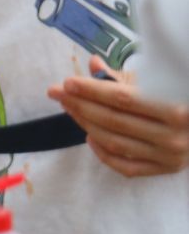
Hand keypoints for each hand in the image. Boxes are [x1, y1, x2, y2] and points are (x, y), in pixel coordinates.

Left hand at [48, 56, 188, 176]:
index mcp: (174, 108)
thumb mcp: (159, 81)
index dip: (92, 90)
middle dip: (81, 104)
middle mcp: (173, 136)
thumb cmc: (180, 97)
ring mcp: (169, 157)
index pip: (122, 99)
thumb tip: (92, 63)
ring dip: (85, 124)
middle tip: (57, 92)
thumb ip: (124, 76)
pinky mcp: (165, 170)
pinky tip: (89, 136)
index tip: (67, 82)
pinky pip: (126, 167)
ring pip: (114, 143)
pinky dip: (103, 153)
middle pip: (114, 121)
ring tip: (69, 108)